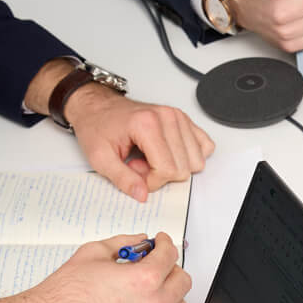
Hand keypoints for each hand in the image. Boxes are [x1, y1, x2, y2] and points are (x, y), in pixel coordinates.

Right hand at [0, 232, 190, 302]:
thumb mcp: (94, 252)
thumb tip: (142, 241)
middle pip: (183, 282)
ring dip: (169, 295)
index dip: (166, 244)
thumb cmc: (64, 294)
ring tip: (150, 290)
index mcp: (144, 279)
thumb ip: (125, 243)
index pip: (171, 256)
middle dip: (171, 268)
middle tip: (157, 265)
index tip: (161, 243)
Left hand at [64, 88, 213, 203]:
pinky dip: (188, 157)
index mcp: (147, 124)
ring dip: (175, 166)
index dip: (152, 182)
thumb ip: (122, 179)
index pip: (168, 169)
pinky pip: (205, 146)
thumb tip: (142, 195)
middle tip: (139, 163)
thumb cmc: (98, 127)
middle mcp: (168, 117)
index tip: (134, 172)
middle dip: (161, 175)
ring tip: (151, 157)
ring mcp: (179, 117)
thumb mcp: (99, 157)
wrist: (99, 107)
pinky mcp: (185, 119)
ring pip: (197, 161)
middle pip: (184, 168)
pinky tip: (167, 153)